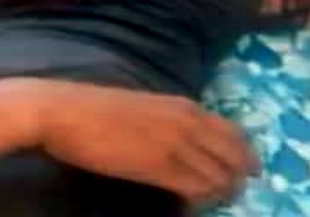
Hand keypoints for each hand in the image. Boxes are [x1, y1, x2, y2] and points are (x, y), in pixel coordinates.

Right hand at [38, 82, 260, 207]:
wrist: (65, 111)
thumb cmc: (96, 107)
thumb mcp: (143, 106)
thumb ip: (169, 120)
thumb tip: (186, 142)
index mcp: (183, 106)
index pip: (233, 133)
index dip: (243, 156)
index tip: (242, 171)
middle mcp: (186, 123)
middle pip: (234, 157)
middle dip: (237, 177)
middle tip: (229, 191)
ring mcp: (174, 144)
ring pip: (219, 176)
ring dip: (219, 192)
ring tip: (208, 200)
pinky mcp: (158, 167)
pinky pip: (196, 190)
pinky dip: (199, 200)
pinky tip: (188, 202)